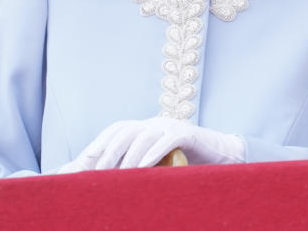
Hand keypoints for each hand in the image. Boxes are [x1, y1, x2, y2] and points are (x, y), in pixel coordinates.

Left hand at [57, 117, 244, 172]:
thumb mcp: (159, 165)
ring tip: (119, 175)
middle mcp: (154, 123)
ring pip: (143, 135)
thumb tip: (112, 184)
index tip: (85, 159)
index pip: (117, 129)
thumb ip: (139, 168)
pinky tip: (145, 166)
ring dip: (129, 156)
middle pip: (125, 130)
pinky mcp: (187, 133)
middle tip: (98, 172)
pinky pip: (167, 139)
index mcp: (145, 128)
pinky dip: (154, 152)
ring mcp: (170, 126)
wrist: (222, 155)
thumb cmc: (187, 164)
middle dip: (109, 150)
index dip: (100, 142)